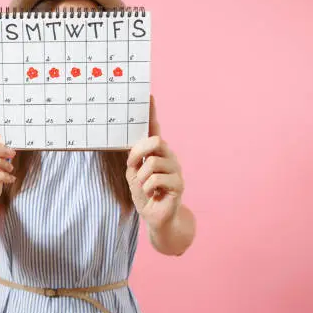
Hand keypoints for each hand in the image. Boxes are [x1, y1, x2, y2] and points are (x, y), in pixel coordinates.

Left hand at [126, 96, 184, 229]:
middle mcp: (168, 156)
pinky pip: (156, 180)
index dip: (152, 113)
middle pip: (156, 141)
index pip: (154, 129)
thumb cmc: (145, 194)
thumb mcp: (133, 174)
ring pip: (153, 163)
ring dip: (141, 178)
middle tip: (133, 166)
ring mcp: (175, 169)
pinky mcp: (179, 184)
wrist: (156, 217)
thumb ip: (133, 160)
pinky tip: (153, 195)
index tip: (149, 96)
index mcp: (156, 152)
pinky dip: (147, 189)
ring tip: (144, 188)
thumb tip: (133, 150)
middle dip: (139, 152)